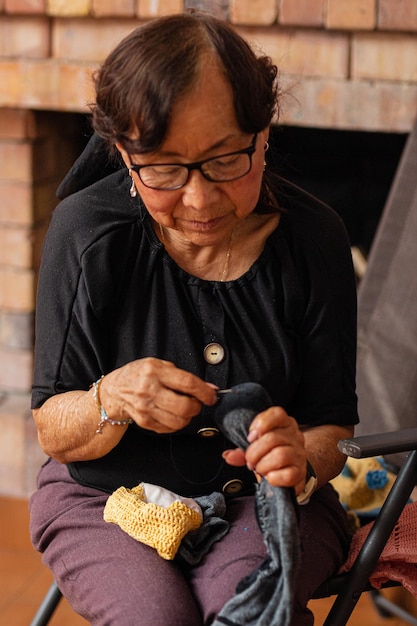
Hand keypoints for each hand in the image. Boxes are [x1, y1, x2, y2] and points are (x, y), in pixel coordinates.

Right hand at [99, 358, 217, 433]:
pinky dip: (176, 424)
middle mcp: (149, 390)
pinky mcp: (144, 421)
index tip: (212, 396)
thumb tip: (209, 389)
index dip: (205, 392)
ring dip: (188, 417)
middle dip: (197, 407)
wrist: (115, 390)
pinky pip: (169, 428)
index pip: (187, 383)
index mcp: (155, 371)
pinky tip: (172, 414)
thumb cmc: (139, 375)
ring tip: (184, 409)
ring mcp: (146, 408)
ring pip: (178, 421)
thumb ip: (183, 376)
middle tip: (196, 403)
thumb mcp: (160, 365)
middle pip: (184, 406)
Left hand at [222, 406, 306, 494]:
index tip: (250, 436)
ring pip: (280, 455)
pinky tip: (269, 478)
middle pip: (273, 438)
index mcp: (284, 424)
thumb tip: (229, 456)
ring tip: (259, 469)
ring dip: (263, 465)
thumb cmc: (270, 455)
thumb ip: (241, 450)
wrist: (291, 472)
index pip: (277, 413)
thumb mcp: (255, 448)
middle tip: (250, 461)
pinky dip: (274, 478)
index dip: (262, 423)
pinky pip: (288, 475)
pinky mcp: (301, 473)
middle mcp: (295, 436)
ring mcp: (300, 454)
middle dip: (254, 452)